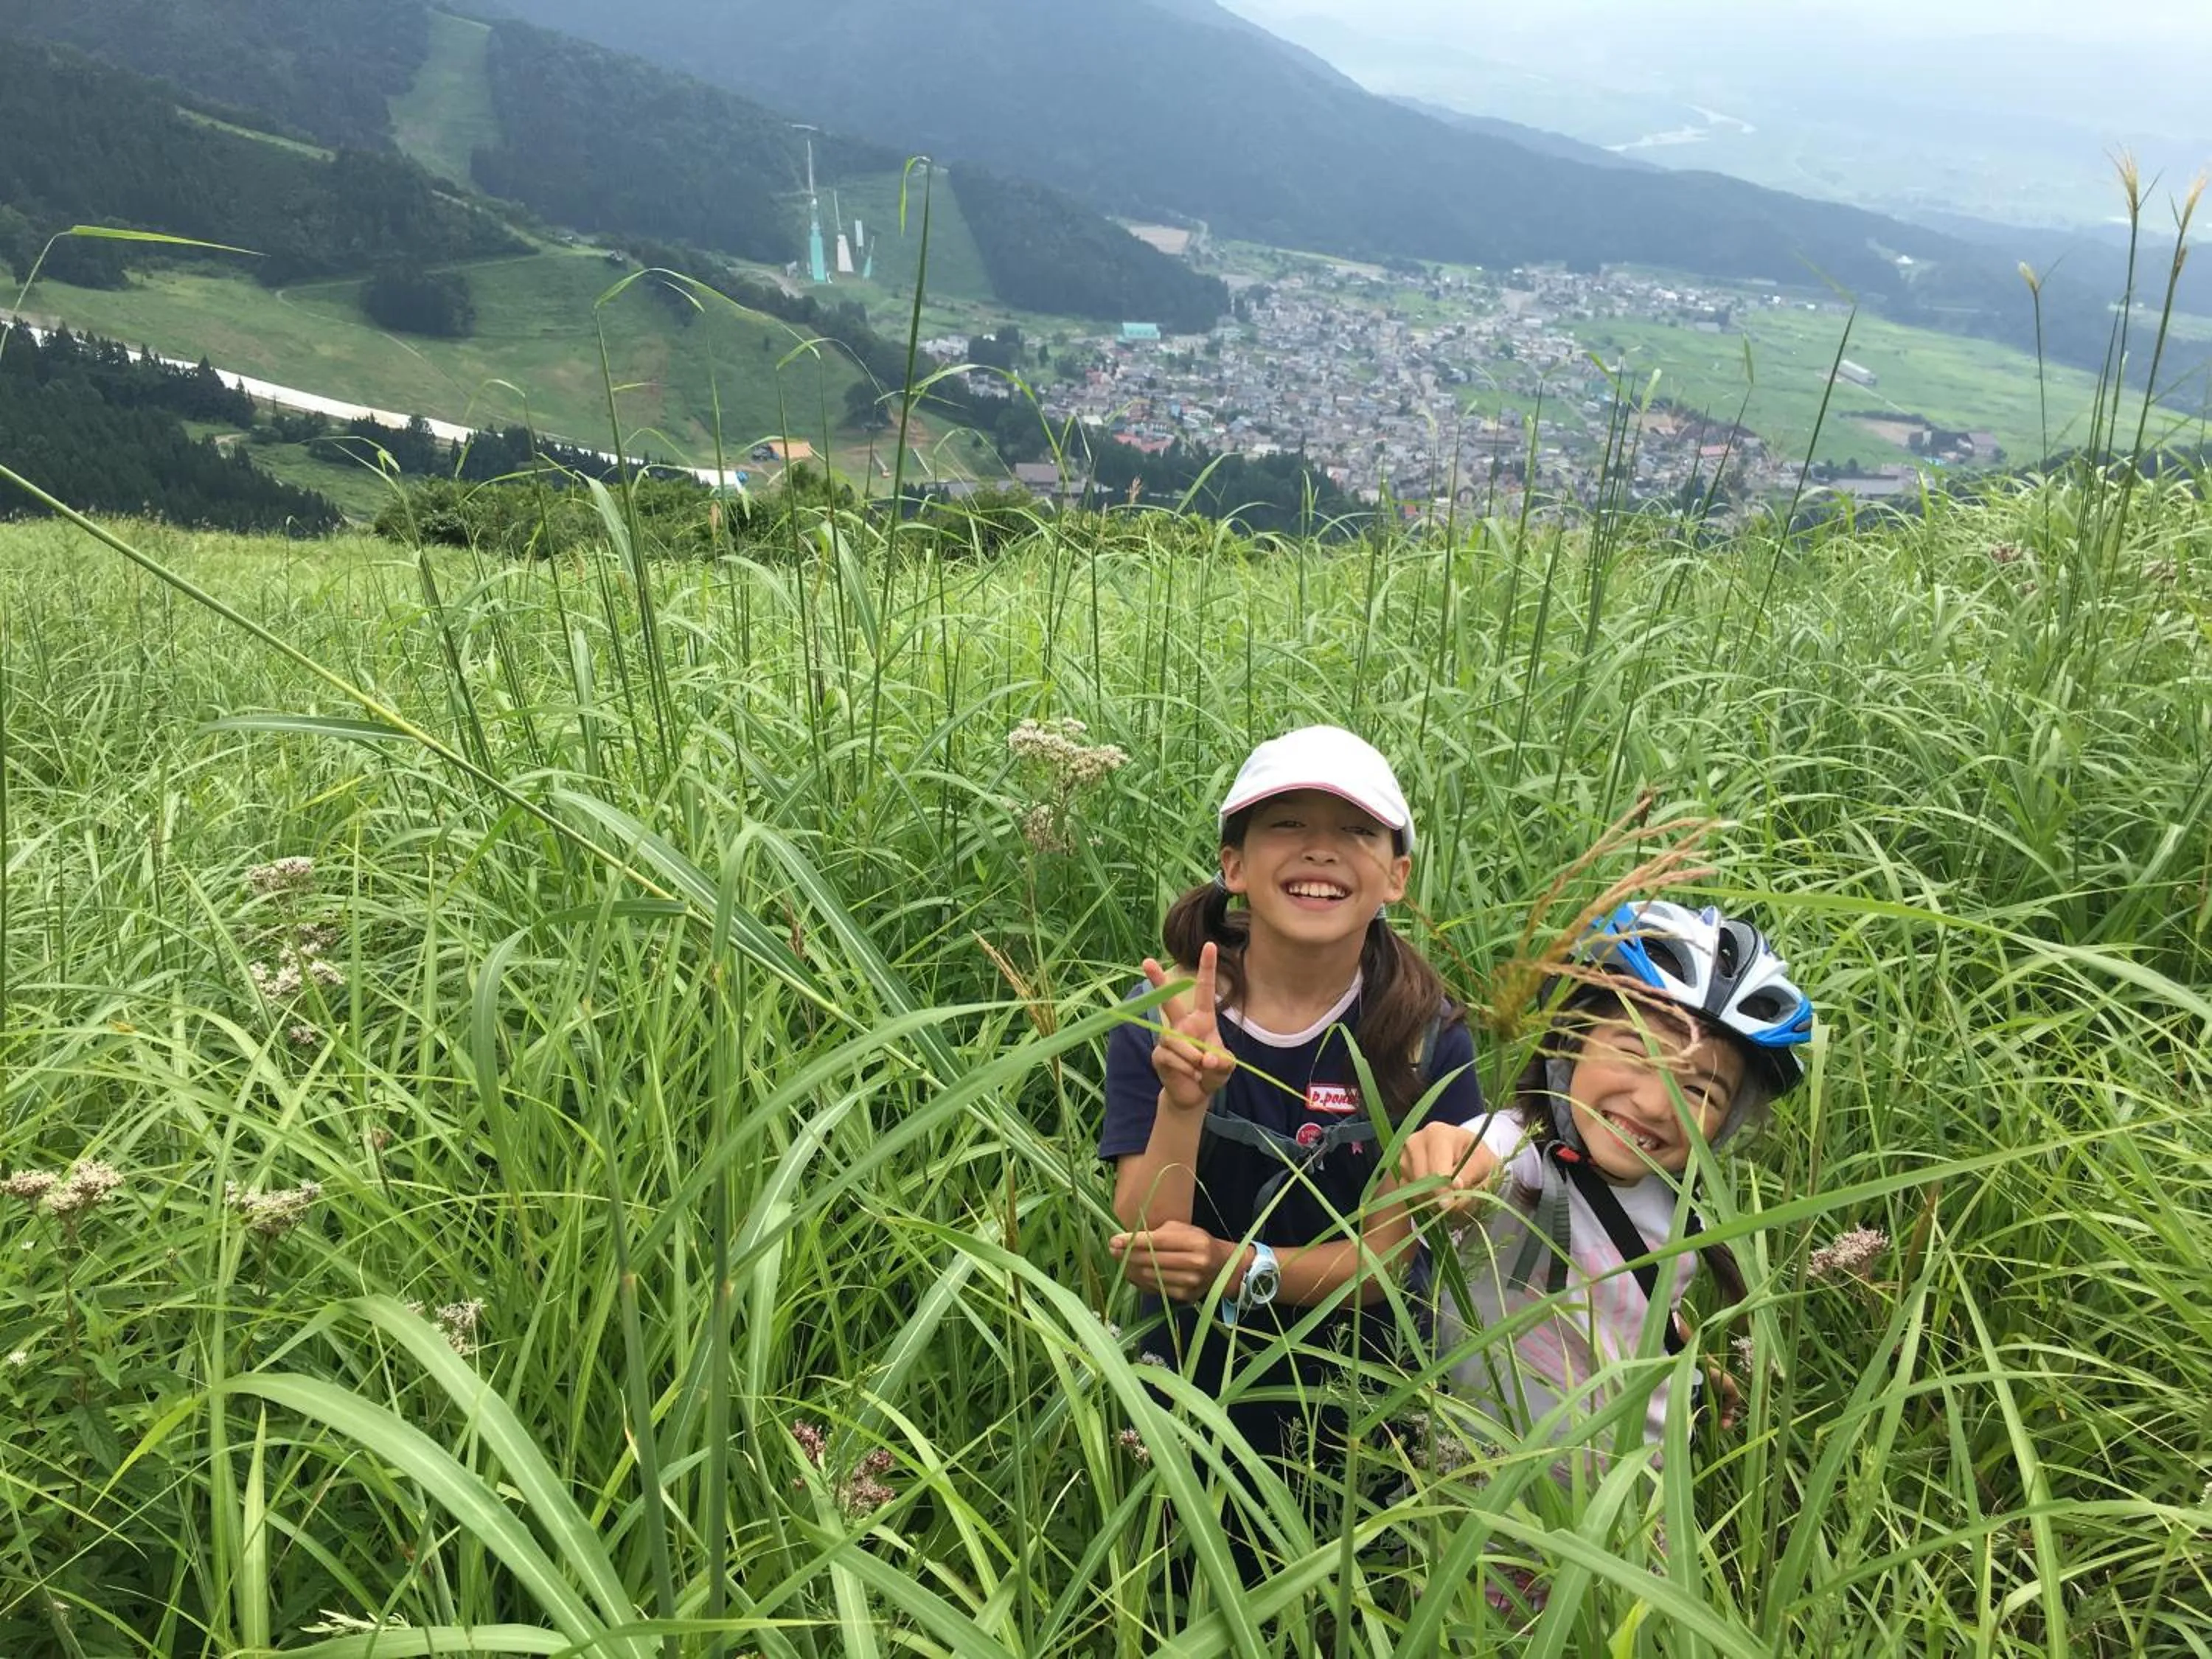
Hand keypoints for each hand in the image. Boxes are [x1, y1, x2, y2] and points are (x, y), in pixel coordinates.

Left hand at [1109, 1220, 1242, 1303]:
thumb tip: (1129, 1240)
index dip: (1133, 1241)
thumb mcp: (1184, 1231)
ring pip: (1150, 1275)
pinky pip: (1155, 1288)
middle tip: (1112, 1250)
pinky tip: (1132, 1273)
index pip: (1157, 1241)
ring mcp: (1190, 1282)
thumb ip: (1160, 1233)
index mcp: (1195, 1242)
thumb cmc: (1199, 1243)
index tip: (1115, 1240)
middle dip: (1127, 1255)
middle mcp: (1195, 1263)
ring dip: (1131, 1269)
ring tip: (1120, 1261)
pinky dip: (1140, 1281)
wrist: (1223, 1267)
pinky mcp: (1185, 1296)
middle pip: (1151, 1260)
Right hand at [1143, 942, 1233, 1112]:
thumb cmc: (1211, 1073)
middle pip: (1168, 1000)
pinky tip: (1190, 1075)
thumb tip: (1205, 1059)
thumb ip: (1222, 1062)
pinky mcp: (1158, 1054)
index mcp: (1202, 1019)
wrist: (1194, 1094)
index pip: (1205, 990)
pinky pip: (1170, 1056)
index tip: (1210, 945)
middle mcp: (1182, 1024)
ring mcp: (1167, 1039)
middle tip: (1146, 961)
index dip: (1207, 968)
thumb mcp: (1226, 1067)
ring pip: (1176, 1040)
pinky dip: (1185, 1068)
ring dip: (1192, 1056)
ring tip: (1200, 1070)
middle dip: (1157, 981)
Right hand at [1397, 1122, 1490, 1211]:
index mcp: (1437, 1134)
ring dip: (1433, 1200)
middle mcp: (1415, 1141)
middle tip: (1457, 1202)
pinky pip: (1409, 1193)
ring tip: (1451, 1195)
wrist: (1466, 1154)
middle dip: (1440, 1197)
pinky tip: (1439, 1194)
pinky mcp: (1401, 1171)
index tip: (1456, 1200)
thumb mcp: (1484, 1162)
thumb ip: (1471, 1174)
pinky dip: (1425, 1200)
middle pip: (1422, 1180)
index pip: (1436, 1170)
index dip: (1446, 1190)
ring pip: (1414, 1189)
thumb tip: (1454, 1188)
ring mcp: (1404, 1156)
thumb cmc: (1477, 1156)